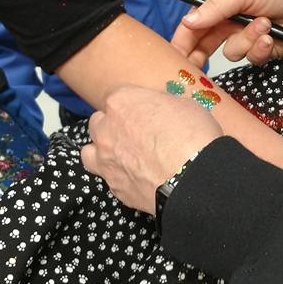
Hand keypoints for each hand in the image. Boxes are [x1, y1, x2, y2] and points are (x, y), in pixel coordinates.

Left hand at [81, 85, 222, 213]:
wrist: (192, 177)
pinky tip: (137, 179)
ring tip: (124, 158)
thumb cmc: (192, 135)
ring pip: (90, 152)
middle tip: (136, 134)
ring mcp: (105, 160)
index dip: (132, 105)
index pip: (116, 96)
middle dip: (113, 126)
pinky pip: (108, 178)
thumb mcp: (185, 105)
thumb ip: (163, 106)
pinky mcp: (114, 186)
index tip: (145, 112)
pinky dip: (119, 177)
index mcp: (122, 101)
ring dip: (103, 152)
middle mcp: (106, 129)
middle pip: (99, 123)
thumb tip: (164, 112)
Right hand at [170, 0, 282, 68]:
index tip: (175, 55)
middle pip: (204, 46)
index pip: (193, 26)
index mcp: (217, 6)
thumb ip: (216, 8)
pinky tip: (271, 35)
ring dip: (248, 39)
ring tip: (264, 23)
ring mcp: (243, 39)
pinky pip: (252, 58)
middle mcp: (226, 24)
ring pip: (232, 53)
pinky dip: (261, 47)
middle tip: (195, 67)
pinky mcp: (260, 51)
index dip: (182, 41)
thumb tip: (188, 21)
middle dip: (200, 56)